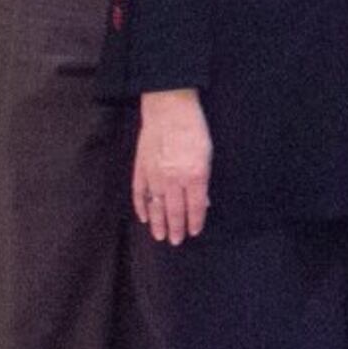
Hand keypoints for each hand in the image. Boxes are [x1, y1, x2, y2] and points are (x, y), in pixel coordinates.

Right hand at [131, 90, 210, 244]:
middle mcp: (173, 179)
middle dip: (176, 228)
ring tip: (160, 237)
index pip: (195, 206)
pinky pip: (140, 193)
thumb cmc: (193, 127)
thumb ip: (204, 179)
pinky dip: (141, 206)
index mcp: (194, 174)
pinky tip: (144, 217)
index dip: (194, 222)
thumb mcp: (207, 153)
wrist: (168, 107)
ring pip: (156, 206)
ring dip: (158, 223)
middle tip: (176, 242)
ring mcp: (154, 175)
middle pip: (174, 211)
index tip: (194, 232)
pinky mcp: (140, 168)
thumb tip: (203, 201)